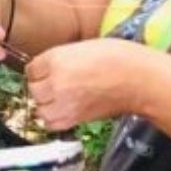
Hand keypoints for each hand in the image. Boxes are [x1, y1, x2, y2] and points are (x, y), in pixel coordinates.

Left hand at [25, 39, 150, 131]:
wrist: (138, 79)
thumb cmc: (118, 59)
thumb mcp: (83, 47)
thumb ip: (61, 60)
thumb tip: (49, 72)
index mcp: (57, 59)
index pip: (32, 69)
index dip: (41, 70)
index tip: (49, 70)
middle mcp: (56, 82)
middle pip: (33, 89)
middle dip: (42, 86)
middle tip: (57, 83)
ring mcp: (64, 103)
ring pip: (39, 108)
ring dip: (46, 104)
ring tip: (59, 98)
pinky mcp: (74, 118)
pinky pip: (51, 123)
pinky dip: (54, 119)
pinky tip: (63, 110)